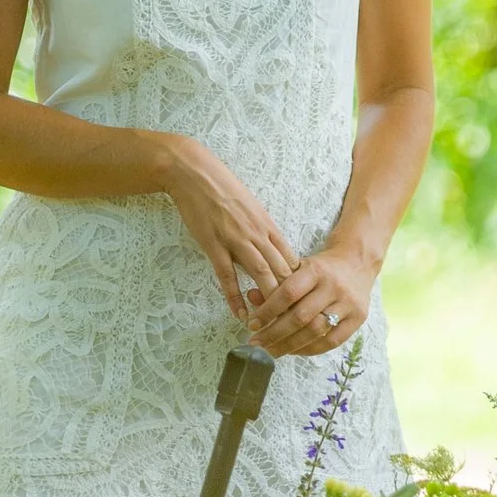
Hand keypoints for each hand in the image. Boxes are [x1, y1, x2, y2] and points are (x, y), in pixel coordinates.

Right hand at [155, 136, 298, 318]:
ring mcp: (236, 239)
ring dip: (268, 301)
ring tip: (270, 324)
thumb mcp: (251, 208)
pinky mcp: (213, 244)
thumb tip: (272, 253)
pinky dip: (235, 297)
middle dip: (289, 297)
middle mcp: (257, 233)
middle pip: (282, 270)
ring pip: (261, 274)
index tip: (302, 303)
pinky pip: (227, 276)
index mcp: (268, 225)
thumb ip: (262, 231)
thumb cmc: (223, 188)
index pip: (292, 260)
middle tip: (292, 320)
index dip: (300, 284)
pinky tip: (240, 314)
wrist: (195, 172)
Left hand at [244, 241, 375, 357]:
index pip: (288, 293)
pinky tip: (294, 351)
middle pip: (301, 316)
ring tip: (271, 352)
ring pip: (315, 331)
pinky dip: (310, 349)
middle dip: (274, 333)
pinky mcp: (359, 317)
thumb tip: (250, 298)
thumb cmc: (321, 267)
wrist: (357, 262)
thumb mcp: (298, 266)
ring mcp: (348, 303)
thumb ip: (275, 282)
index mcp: (316, 270)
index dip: (268, 311)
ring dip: (289, 345)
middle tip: (256, 344)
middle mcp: (334, 286)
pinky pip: (332, 341)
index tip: (251, 324)